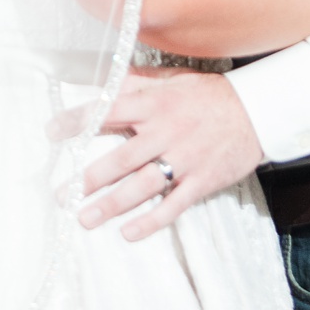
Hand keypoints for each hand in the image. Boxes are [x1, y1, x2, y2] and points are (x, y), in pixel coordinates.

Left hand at [79, 71, 263, 240]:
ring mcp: (185, 159)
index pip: (111, 110)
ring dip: (112, 205)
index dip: (80, 120)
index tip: (51, 131)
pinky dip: (151, 221)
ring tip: (85, 219)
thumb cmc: (208, 94)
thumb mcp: (172, 79)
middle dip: (89, 178)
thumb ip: (136, 80)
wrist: (258, 111)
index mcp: (156, 103)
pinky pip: (174, 206)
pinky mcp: (202, 181)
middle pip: (122, 158)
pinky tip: (128, 233)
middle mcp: (167, 132)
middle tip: (62, 195)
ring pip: (143, 186)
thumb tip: (102, 76)